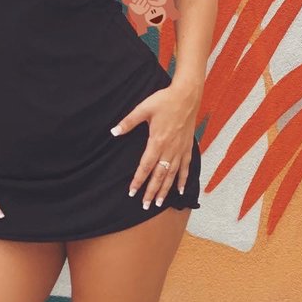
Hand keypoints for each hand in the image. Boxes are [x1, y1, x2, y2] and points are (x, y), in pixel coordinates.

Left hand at [110, 86, 197, 208]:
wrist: (187, 96)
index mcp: (157, 141)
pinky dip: (182, 180)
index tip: (132, 192)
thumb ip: (128, 122)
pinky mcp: (188, 148)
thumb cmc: (164, 100)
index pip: (145, 166)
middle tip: (144, 205)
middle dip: (151, 191)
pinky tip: (179, 191)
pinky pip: (185, 168)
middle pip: (159, 176)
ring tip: (158, 203)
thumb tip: (114, 132)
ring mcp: (180, 150)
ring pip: (172, 175)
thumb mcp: (143, 109)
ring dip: (165, 190)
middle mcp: (169, 149)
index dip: (138, 180)